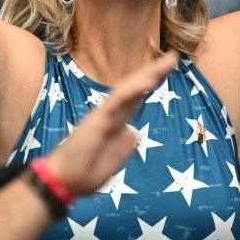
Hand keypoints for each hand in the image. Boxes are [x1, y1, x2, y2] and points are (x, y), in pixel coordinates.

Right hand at [45, 53, 176, 195]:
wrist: (65, 182)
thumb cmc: (86, 172)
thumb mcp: (114, 159)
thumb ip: (125, 144)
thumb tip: (134, 132)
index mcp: (117, 122)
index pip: (138, 98)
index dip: (153, 82)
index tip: (170, 69)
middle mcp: (112, 113)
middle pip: (137, 88)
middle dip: (155, 72)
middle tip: (174, 56)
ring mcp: (105, 113)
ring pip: (130, 89)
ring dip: (149, 73)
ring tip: (169, 60)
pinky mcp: (99, 118)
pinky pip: (119, 100)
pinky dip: (135, 89)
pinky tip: (150, 79)